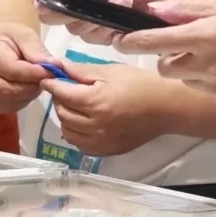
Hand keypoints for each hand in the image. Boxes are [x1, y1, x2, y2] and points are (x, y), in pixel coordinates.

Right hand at [0, 20, 53, 113]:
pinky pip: (3, 108)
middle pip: (8, 90)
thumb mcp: (25, 35)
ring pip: (7, 102)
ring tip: (33, 83)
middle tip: (45, 80)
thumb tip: (55, 66)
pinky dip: (18, 102)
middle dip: (31, 88)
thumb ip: (37, 51)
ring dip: (26, 96)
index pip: (12, 70)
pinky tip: (22, 89)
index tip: (52, 72)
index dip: (34, 74)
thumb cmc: (9, 38)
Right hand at [34, 0, 188, 46]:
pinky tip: (124, 19)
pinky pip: (93, 39)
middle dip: (69, 11)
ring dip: (95, 18)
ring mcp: (89, 17)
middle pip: (53, 11)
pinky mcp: (103, 35)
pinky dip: (107, 30)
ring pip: (73, 27)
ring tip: (122, 2)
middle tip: (90, 4)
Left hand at [41, 61, 170, 157]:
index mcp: (96, 103)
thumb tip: (57, 65)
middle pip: (63, 114)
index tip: (47, 78)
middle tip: (65, 90)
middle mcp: (96, 126)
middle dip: (59, 100)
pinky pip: (82, 146)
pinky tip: (83, 123)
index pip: (62, 94)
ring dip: (66, 118)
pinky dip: (77, 134)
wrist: (168, 107)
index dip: (51, 85)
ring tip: (74, 106)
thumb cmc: (141, 84)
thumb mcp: (110, 71)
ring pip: (69, 132)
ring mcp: (102, 142)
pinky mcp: (109, 151)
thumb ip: (81, 71)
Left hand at [120, 0, 215, 110]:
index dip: (131, 42)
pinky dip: (215, 84)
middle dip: (168, 58)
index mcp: (202, 37)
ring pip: (187, 81)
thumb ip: (188, 10)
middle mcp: (205, 66)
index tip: (120, 40)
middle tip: (189, 47)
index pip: (152, 43)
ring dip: (192, 71)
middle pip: (165, 67)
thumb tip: (155, 10)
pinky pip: (210, 93)